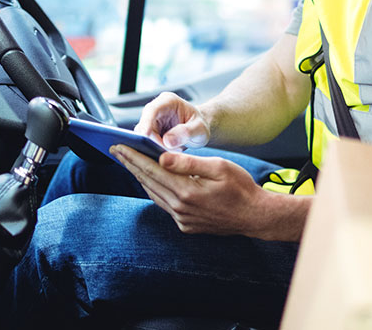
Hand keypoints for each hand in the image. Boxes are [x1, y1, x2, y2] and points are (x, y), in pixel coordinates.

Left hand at [110, 145, 307, 240]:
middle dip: (130, 164)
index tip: (118, 146)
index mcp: (187, 191)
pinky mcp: (186, 225)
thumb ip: (188, 162)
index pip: (152, 170)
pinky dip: (154, 190)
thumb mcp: (218, 167)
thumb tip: (161, 157)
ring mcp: (182, 219)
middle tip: (116, 150)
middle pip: (148, 182)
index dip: (133, 156)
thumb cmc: (241, 188)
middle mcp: (180, 208)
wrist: (255, 216)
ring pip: (153, 194)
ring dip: (140, 178)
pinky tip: (151, 181)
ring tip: (130, 163)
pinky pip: (164, 205)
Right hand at [134, 91, 209, 149]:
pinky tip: (164, 156)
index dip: (146, 122)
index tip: (145, 136)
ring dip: (153, 147)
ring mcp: (150, 121)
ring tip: (171, 153)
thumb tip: (167, 141)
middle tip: (168, 153)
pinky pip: (144, 143)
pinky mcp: (148, 133)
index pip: (152, 110)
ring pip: (142, 136)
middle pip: (144, 125)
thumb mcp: (200, 129)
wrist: (197, 131)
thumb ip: (186, 133)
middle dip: (152, 141)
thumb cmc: (200, 126)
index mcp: (168, 101)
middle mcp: (155, 109)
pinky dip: (152, 151)